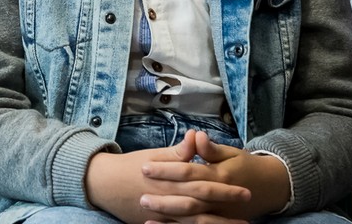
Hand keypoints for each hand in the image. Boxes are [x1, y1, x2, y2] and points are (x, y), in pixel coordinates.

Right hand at [87, 134, 248, 223]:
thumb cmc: (130, 167)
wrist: (103, 184)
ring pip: (195, 222)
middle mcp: (169, 198)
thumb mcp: (153, 155)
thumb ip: (177, 151)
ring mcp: (163, 214)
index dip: (225, 187)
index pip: (202, 183)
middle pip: (203, 204)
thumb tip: (196, 136)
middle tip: (248, 206)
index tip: (246, 188)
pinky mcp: (157, 223)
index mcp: (170, 179)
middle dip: (227, 206)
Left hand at [139, 131, 288, 222]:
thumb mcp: (230, 153)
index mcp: (220, 176)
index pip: (188, 172)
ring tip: (146, 214)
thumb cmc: (244, 166)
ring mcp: (221, 213)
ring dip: (169, 217)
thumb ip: (210, 148)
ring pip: (192, 218)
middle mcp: (220, 198)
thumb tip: (195, 135)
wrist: (269, 187)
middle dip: (164, 199)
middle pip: (188, 199)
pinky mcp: (219, 221)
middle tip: (141, 197)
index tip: (145, 166)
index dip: (166, 169)